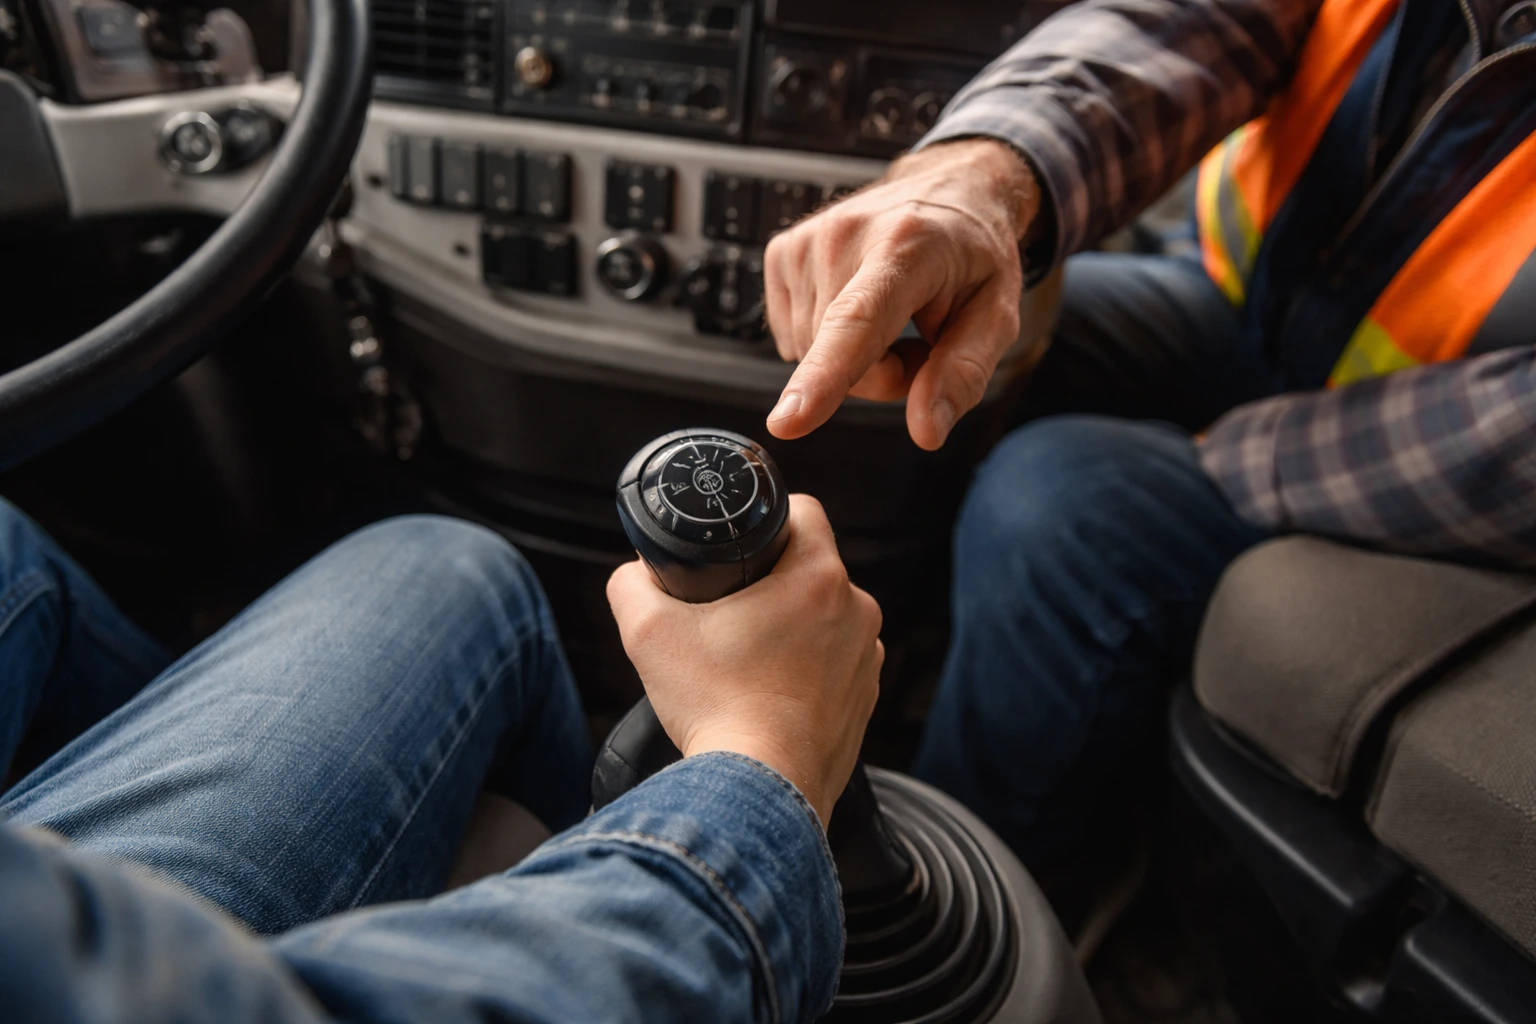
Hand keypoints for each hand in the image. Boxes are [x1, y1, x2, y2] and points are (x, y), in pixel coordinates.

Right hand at [606, 495, 882, 825]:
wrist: (759, 792)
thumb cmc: (718, 710)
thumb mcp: (649, 633)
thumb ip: (631, 585)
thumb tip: (633, 574)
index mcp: (818, 578)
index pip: (805, 511)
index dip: (769, 516)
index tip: (742, 543)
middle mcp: (857, 612)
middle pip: (812, 568)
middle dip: (773, 581)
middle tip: (730, 611)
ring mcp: (867, 659)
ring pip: (826, 618)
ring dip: (794, 627)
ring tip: (748, 657)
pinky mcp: (865, 700)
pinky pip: (836, 664)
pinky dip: (808, 670)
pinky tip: (770, 691)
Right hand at [763, 138, 1039, 449]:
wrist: (949, 191)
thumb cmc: (974, 255)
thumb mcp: (996, 316)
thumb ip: (963, 374)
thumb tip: (926, 431)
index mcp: (908, 246)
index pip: (857, 322)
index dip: (823, 377)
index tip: (787, 421)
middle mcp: (845, 236)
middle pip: (841, 361)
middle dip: (881, 375)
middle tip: (919, 342)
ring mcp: (805, 241)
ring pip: (812, 357)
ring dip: (854, 360)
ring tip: (891, 320)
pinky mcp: (781, 252)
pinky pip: (794, 340)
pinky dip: (826, 342)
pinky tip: (856, 310)